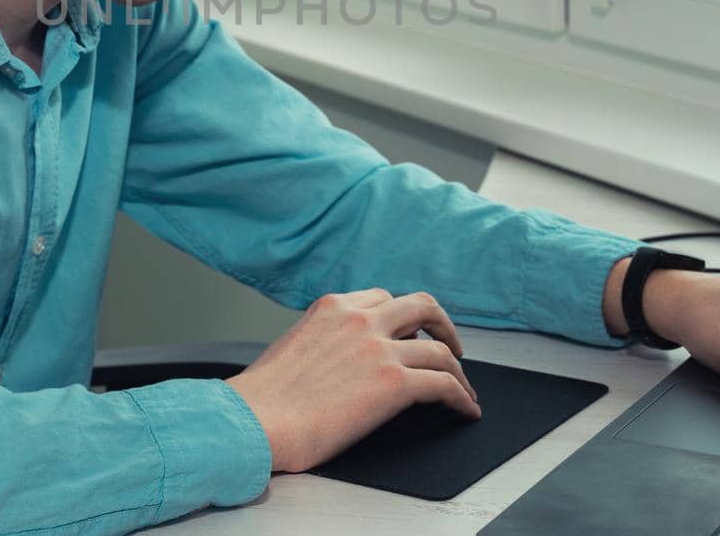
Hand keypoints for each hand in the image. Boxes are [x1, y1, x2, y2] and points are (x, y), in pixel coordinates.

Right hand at [225, 289, 481, 472]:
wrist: (253, 421)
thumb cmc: (263, 399)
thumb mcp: (293, 345)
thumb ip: (324, 341)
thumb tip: (341, 361)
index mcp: (332, 308)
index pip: (382, 299)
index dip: (403, 318)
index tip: (412, 334)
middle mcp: (360, 319)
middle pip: (422, 306)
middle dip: (443, 326)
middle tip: (452, 347)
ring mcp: (379, 348)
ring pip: (440, 349)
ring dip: (458, 370)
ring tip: (464, 390)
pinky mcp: (394, 383)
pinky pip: (445, 384)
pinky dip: (462, 397)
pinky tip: (465, 410)